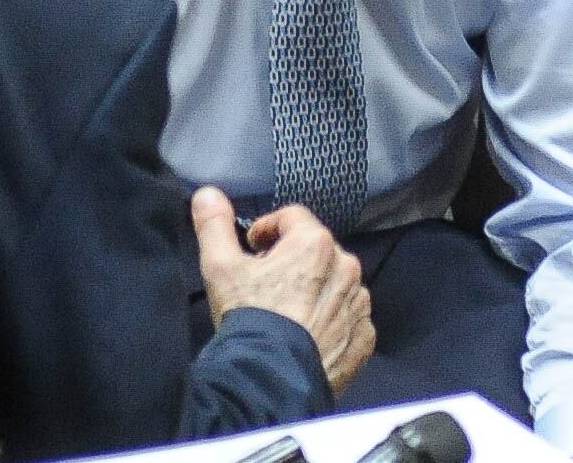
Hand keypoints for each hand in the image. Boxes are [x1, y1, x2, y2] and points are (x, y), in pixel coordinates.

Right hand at [191, 186, 374, 392]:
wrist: (271, 380)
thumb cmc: (248, 318)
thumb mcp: (220, 267)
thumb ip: (215, 224)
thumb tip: (208, 193)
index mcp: (315, 242)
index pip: (292, 217)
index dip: (268, 229)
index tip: (252, 249)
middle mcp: (347, 266)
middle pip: (316, 250)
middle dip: (293, 260)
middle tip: (266, 285)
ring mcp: (358, 303)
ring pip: (336, 284)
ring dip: (315, 290)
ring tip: (287, 314)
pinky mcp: (364, 335)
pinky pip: (349, 317)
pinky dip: (332, 321)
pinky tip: (307, 334)